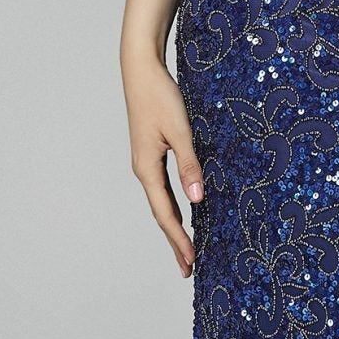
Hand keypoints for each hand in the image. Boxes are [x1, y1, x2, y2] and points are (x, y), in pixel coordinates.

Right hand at [124, 51, 205, 276]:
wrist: (141, 70)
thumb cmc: (160, 96)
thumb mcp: (180, 130)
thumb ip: (189, 164)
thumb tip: (197, 199)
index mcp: (147, 169)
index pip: (166, 214)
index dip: (179, 240)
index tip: (191, 262)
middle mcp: (144, 170)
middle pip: (162, 214)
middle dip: (175, 242)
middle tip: (188, 268)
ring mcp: (146, 163)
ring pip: (162, 203)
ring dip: (175, 226)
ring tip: (187, 248)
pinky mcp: (152, 153)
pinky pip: (164, 189)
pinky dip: (174, 206)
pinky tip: (186, 211)